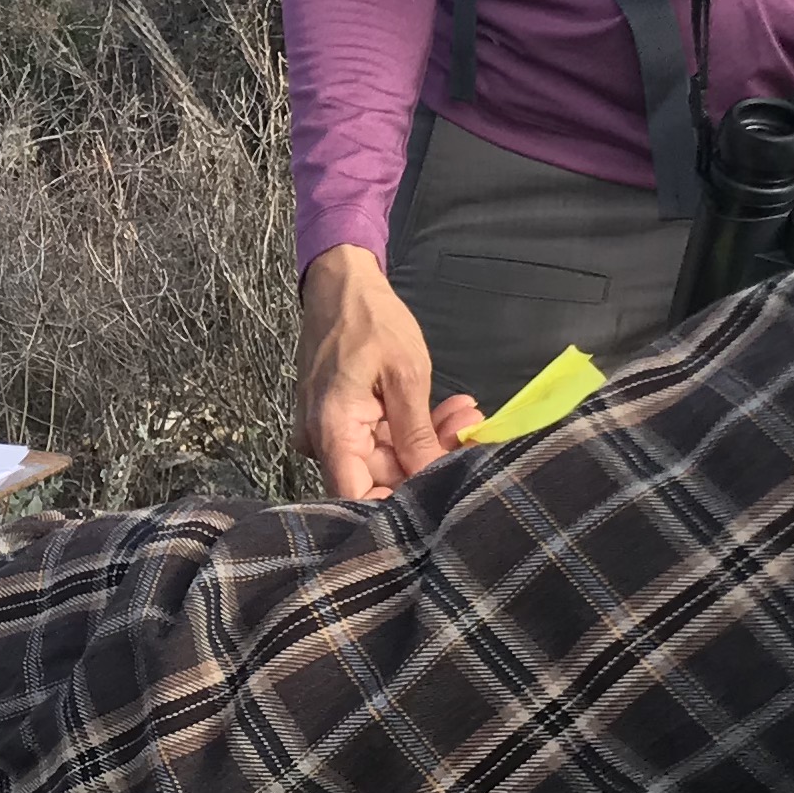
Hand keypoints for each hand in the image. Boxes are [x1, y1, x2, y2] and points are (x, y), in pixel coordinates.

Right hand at [294, 246, 480, 500]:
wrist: (339, 284)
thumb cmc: (371, 320)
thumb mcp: (406, 375)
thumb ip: (417, 434)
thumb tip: (433, 481)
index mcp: (332, 430)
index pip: (357, 497)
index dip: (398, 509)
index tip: (443, 496)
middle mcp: (321, 440)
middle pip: (376, 477)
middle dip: (428, 463)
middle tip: (472, 435)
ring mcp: (328, 432)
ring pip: (383, 458)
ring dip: (426, 442)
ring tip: (466, 416)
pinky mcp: (340, 422)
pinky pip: (377, 440)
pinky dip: (410, 429)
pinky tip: (447, 413)